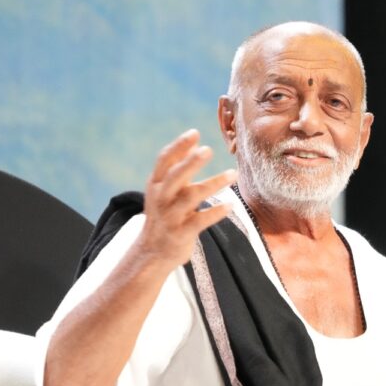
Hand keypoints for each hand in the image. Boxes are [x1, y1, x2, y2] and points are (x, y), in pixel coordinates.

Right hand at [138, 129, 236, 267]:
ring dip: (213, 183)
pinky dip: (216, 212)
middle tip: (208, 150)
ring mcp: (170, 216)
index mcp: (155, 184)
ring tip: (233, 174)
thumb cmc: (164, 216)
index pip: (164, 160)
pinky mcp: (181, 233)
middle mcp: (160, 198)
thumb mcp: (164, 191)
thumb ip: (177, 170)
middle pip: (175, 176)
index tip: (195, 133)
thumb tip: (192, 146)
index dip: (179, 146)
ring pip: (191, 197)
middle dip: (190, 163)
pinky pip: (200, 220)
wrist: (152, 252)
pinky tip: (231, 205)